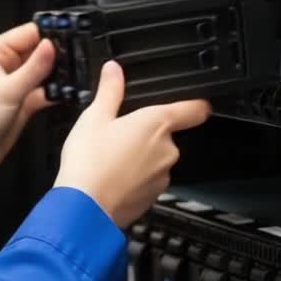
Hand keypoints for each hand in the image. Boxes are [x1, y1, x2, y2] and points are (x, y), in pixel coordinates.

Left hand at [0, 23, 55, 214]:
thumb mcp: (8, 90)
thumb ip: (34, 68)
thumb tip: (51, 46)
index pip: (28, 33)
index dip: (49, 35)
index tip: (70, 38)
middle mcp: (5, 66)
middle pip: (39, 51)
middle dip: (57, 56)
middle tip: (76, 60)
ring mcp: (15, 84)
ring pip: (44, 72)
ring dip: (57, 75)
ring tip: (73, 78)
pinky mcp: (23, 102)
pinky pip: (44, 91)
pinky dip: (55, 92)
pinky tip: (65, 93)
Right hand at [53, 61, 211, 226]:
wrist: (83, 210)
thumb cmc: (89, 163)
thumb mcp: (94, 117)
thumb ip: (110, 90)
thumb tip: (114, 70)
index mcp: (157, 124)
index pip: (195, 109)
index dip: (197, 103)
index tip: (194, 102)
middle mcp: (167, 150)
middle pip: (167, 134)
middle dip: (146, 134)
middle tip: (117, 134)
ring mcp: (162, 176)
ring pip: (156, 159)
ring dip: (140, 156)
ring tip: (109, 158)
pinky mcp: (153, 197)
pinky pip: (147, 180)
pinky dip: (134, 178)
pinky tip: (111, 177)